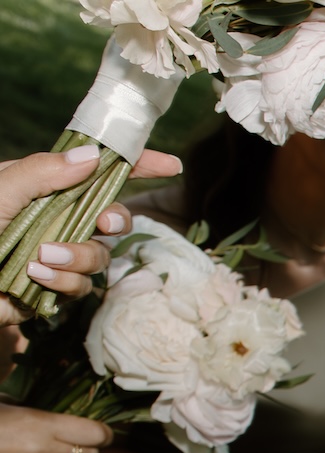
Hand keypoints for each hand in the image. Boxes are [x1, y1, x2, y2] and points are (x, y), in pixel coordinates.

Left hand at [0, 146, 183, 323]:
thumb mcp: (1, 190)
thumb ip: (43, 172)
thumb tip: (91, 156)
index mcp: (42, 188)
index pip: (96, 172)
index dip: (135, 167)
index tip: (170, 165)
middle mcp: (55, 219)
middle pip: (112, 216)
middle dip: (116, 220)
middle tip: (104, 223)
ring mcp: (57, 254)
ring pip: (100, 256)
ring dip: (77, 257)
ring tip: (40, 258)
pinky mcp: (53, 287)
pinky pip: (81, 285)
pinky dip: (62, 280)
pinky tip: (34, 276)